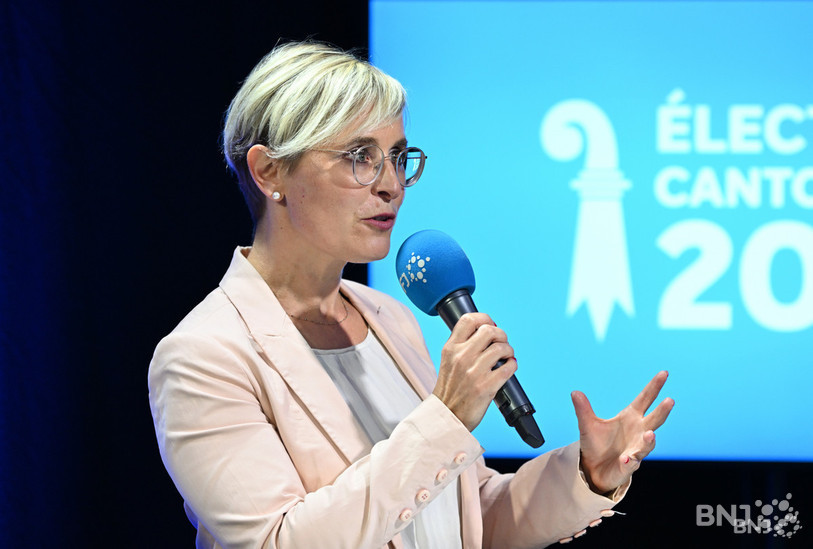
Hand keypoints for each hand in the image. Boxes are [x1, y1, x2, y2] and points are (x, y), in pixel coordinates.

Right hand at [433, 313, 516, 431]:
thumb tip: (485, 333)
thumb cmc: (450, 390)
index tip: (490, 324)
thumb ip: (461, 346)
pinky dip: (513, 365)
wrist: (447, 416)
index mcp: (451, 348)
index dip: (484, 318)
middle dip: (501, 334)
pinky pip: (508, 367)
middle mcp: (462, 357)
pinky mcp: (486, 386)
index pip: (468, 320)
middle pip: (489, 330)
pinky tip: (510, 367)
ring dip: (508, 350)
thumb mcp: (447, 361)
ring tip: (507, 356)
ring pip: (501, 348)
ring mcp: (474, 372)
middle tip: (501, 342)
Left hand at [572, 370, 673, 494]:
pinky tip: (626, 459)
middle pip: (654, 420)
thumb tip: (575, 392)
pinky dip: (630, 461)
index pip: (645, 399)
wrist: (593, 468)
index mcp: (630, 417)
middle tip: (670, 400)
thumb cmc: (597, 444)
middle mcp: (638, 432)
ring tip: (649, 434)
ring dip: (648, 440)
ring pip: (647, 444)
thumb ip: (583, 409)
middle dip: (662, 411)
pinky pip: (631, 463)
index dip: (654, 386)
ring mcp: (635, 449)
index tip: (664, 373)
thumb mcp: (587, 424)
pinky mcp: (628, 466)